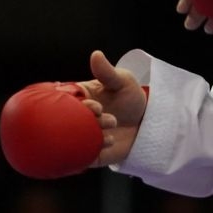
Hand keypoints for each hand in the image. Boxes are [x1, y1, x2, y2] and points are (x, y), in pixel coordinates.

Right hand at [77, 50, 146, 167]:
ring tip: (111, 131)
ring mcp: (82, 136)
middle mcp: (77, 117)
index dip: (78, 103)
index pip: (66, 100)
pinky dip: (92, 151)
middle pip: (67, 121)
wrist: (146, 123)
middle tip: (105, 117)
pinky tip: (109, 142)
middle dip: (85, 121)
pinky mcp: (90, 153)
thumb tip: (96, 54)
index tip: (95, 105)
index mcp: (79, 97)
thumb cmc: (131, 98)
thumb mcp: (122, 81)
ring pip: (73, 140)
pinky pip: (81, 157)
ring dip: (91, 137)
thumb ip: (108, 72)